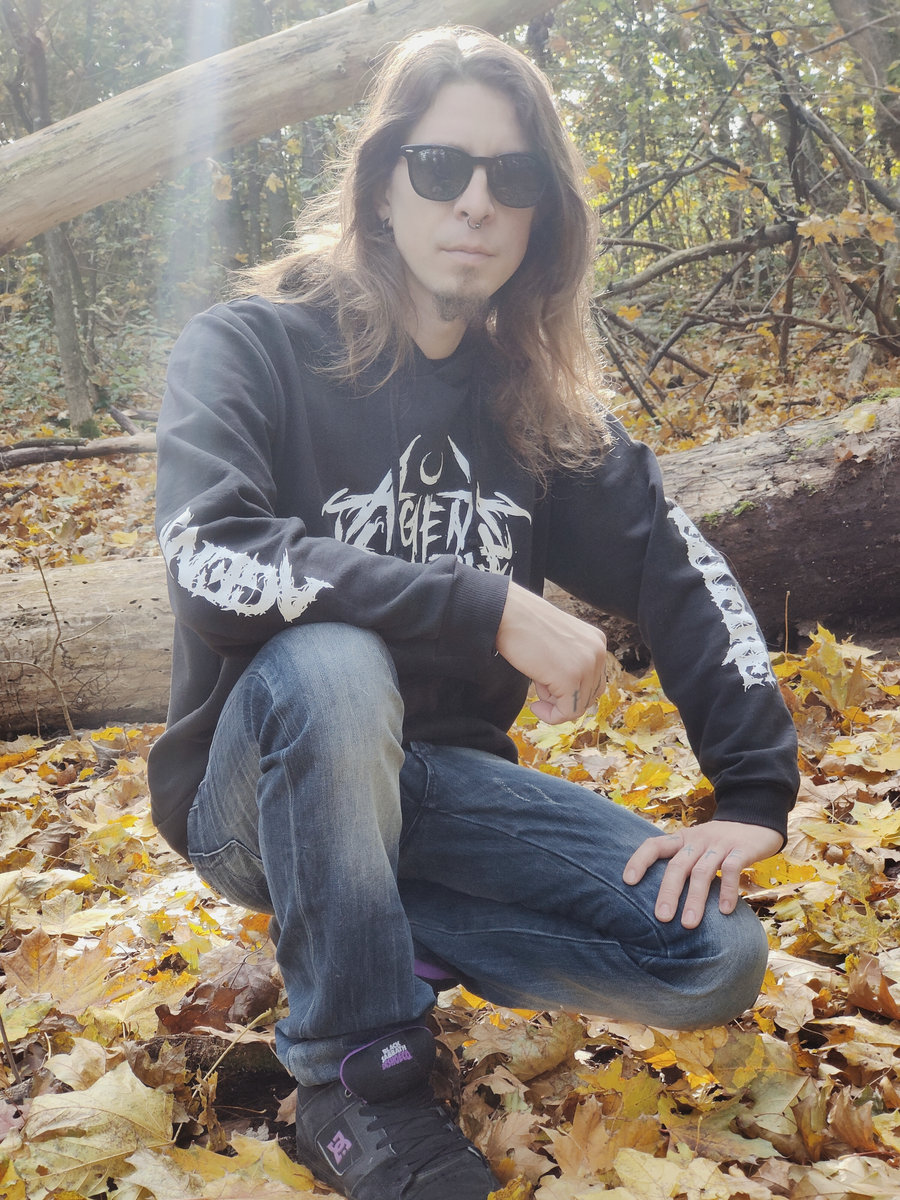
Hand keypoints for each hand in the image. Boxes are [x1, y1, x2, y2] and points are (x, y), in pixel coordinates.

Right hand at [495, 581, 606, 724]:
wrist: (507, 614)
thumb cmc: (524, 627)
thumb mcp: (558, 644)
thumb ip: (570, 664)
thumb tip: (567, 698)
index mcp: (596, 642)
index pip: (594, 681)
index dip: (570, 690)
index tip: (547, 686)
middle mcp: (598, 652)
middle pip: (589, 696)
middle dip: (564, 698)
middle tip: (540, 686)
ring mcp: (586, 665)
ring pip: (578, 707)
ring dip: (555, 704)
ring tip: (537, 685)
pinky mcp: (570, 678)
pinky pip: (568, 713)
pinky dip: (551, 716)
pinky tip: (535, 705)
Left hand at [623, 821, 782, 928]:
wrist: (757, 819)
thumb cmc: (720, 842)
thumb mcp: (697, 846)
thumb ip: (683, 864)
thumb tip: (660, 900)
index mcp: (682, 839)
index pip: (654, 845)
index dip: (639, 861)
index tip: (628, 881)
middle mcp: (698, 839)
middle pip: (678, 866)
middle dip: (668, 892)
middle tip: (662, 918)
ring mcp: (720, 844)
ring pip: (702, 872)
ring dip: (695, 899)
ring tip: (689, 924)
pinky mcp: (742, 849)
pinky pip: (732, 870)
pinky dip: (727, 890)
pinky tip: (724, 911)